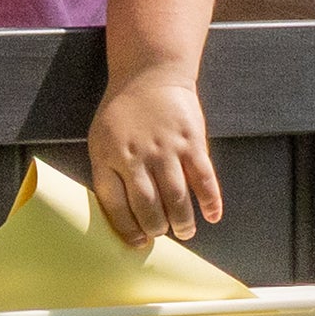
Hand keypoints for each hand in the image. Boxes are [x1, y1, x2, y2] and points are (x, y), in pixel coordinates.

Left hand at [90, 65, 224, 247]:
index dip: (127, 229)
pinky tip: (213, 215)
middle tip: (163, 235)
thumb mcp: (101, 139)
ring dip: (183, 221)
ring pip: (176, 197)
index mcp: (109, 157)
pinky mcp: (191, 140)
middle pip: (148, 206)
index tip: (137, 243)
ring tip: (185, 232)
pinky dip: (211, 200)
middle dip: (156, 228)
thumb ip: (109, 173)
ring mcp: (166, 148)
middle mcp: (137, 156)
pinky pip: (204, 177)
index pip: (116, 204)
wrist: (150, 73)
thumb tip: (123, 215)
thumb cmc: (123, 111)